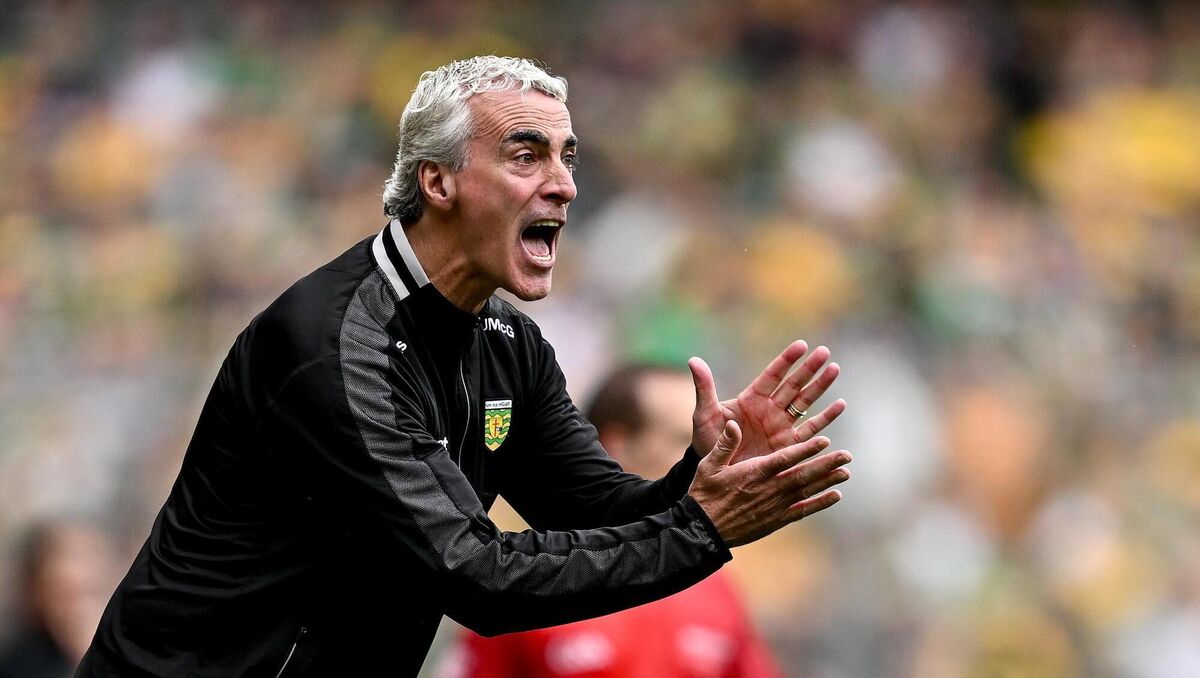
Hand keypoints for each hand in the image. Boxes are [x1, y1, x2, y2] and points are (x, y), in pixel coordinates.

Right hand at [689, 421, 850, 546]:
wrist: (703, 530)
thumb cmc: (704, 493)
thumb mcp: (709, 465)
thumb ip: (724, 444)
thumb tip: (732, 422)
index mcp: (753, 473)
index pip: (785, 459)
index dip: (806, 450)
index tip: (825, 441)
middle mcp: (768, 489)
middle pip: (802, 475)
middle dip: (825, 464)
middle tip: (847, 456)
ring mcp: (774, 506)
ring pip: (806, 491)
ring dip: (827, 481)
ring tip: (846, 473)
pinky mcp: (775, 520)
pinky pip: (802, 510)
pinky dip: (819, 503)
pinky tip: (835, 496)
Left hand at [690, 340, 844, 462]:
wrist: (716, 470)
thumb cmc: (708, 441)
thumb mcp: (705, 414)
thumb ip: (704, 388)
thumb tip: (693, 360)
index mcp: (751, 399)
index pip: (772, 375)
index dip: (786, 360)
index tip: (802, 345)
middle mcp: (769, 409)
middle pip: (793, 384)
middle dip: (809, 368)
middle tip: (825, 352)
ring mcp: (781, 426)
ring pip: (805, 402)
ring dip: (820, 386)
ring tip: (835, 369)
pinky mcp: (788, 445)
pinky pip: (810, 429)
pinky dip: (825, 417)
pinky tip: (840, 404)